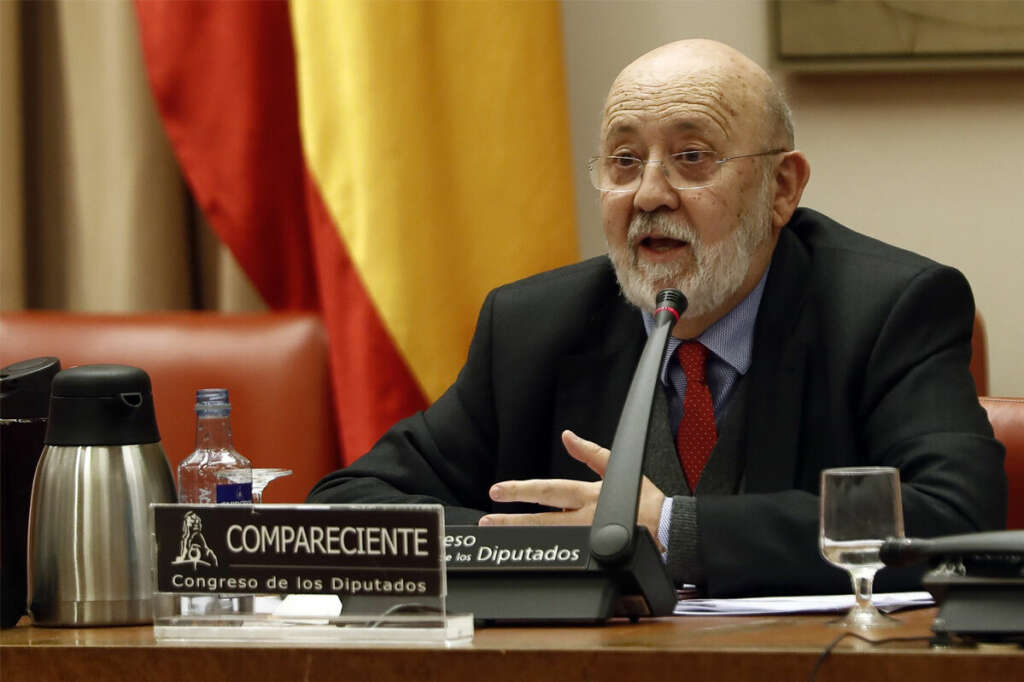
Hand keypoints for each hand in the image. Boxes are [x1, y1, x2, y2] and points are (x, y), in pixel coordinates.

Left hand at [478, 430, 665, 549]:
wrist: (666, 528)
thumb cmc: (644, 499)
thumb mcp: (617, 468)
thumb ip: (590, 452)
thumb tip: (568, 436)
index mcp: (588, 495)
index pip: (549, 491)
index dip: (522, 491)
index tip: (499, 490)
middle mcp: (584, 518)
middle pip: (542, 519)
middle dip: (512, 518)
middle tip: (489, 517)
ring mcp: (586, 539)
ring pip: (548, 538)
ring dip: (521, 534)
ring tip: (497, 530)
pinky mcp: (592, 553)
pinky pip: (562, 551)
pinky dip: (542, 548)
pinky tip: (524, 548)